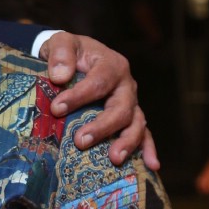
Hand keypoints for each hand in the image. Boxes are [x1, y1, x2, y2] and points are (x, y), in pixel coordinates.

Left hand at [40, 32, 156, 170]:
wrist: (75, 59)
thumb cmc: (68, 53)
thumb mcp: (61, 42)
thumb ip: (60, 53)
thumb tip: (60, 76)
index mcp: (112, 64)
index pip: (99, 82)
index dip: (79, 96)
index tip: (57, 109)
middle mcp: (126, 85)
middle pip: (121, 108)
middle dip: (102, 126)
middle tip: (80, 141)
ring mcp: (130, 103)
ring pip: (136, 123)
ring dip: (127, 142)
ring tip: (114, 159)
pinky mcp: (130, 117)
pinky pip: (144, 134)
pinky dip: (148, 149)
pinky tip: (151, 166)